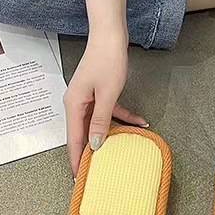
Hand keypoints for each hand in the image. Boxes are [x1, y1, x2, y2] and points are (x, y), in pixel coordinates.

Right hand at [63, 30, 146, 172]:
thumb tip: (95, 145)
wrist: (110, 35)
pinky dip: (122, 116)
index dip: (77, 159)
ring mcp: (88, 97)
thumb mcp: (107, 95)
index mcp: (74, 105)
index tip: (79, 178)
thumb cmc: (107, 61)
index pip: (73, 139)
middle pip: (84, 133)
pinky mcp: (98, 92)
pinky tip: (140, 123)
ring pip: (98, 123)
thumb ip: (101, 121)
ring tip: (121, 152)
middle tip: (100, 171)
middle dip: (93, 151)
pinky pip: (108, 110)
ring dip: (112, 133)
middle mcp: (77, 103)